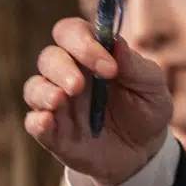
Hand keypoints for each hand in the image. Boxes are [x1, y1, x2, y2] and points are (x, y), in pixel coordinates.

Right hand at [24, 17, 172, 185]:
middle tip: (80, 86)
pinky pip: (33, 122)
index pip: (71, 33)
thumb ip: (136, 66)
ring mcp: (58, 103)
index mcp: (91, 56)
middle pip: (49, 57)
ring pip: (35, 87)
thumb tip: (116, 42)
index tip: (109, 67)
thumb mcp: (152, 87)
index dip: (83, 42)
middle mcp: (69, 74)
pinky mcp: (53, 132)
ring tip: (60, 99)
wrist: (144, 152)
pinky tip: (46, 121)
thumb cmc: (146, 110)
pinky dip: (36, 120)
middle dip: (62, 68)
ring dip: (44, 91)